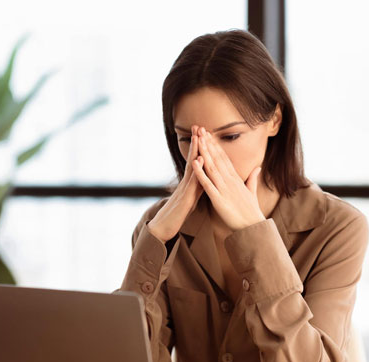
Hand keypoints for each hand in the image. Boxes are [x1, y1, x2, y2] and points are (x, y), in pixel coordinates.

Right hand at [147, 125, 203, 241]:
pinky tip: (199, 161)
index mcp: (190, 183)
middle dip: (196, 143)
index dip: (201, 147)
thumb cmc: (177, 214)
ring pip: (191, 168)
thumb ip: (196, 187)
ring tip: (199, 136)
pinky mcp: (185, 199)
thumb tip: (204, 179)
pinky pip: (191, 183)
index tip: (204, 132)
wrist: (164, 228)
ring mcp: (184, 189)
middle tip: (198, 125)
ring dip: (195, 151)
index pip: (197, 161)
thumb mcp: (190, 198)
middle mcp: (186, 183)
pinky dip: (196, 171)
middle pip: (192, 159)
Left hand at [191, 127, 264, 230]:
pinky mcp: (218, 199)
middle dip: (208, 144)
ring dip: (204, 152)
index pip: (224, 158)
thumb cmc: (251, 212)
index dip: (216, 146)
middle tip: (201, 129)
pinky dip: (200, 173)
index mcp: (236, 179)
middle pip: (217, 158)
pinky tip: (194, 162)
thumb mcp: (252, 192)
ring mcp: (224, 189)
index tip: (209, 135)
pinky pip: (207, 184)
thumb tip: (257, 168)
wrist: (252, 227)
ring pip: (212, 167)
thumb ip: (252, 179)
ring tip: (198, 139)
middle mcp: (230, 181)